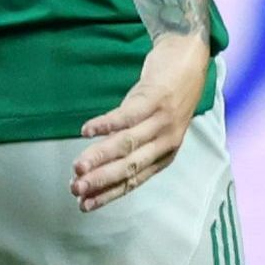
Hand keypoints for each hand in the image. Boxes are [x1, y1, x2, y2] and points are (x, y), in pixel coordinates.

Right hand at [75, 34, 213, 209]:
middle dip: (101, 181)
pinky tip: (86, 131)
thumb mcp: (152, 127)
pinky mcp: (156, 99)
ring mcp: (163, 120)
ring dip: (99, 157)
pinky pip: (127, 115)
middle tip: (76, 189)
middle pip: (130, 166)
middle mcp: (167, 141)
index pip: (133, 180)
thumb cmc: (164, 98)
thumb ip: (129, 146)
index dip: (107, 193)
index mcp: (165, 154)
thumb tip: (95, 165)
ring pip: (127, 144)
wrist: (189, 60)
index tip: (83, 205)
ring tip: (77, 167)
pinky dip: (106, 124)